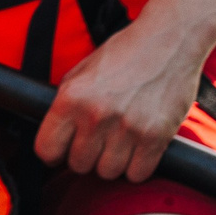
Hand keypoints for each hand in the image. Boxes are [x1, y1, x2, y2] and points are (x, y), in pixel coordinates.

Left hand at [31, 8, 215, 183]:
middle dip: (85, 155)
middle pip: (78, 165)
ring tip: (118, 142)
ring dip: (111, 162)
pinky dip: (136, 166)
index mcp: (72, 97)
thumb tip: (54, 134)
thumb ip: (66, 103)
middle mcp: (96, 115)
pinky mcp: (155, 137)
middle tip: (96, 141)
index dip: (53, 152)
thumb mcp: (82, 71)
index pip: (46, 149)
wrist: (169, 40)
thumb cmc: (125, 52)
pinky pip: (137, 174)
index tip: (61, 150)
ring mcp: (127, 128)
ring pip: (107, 173)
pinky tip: (137, 147)